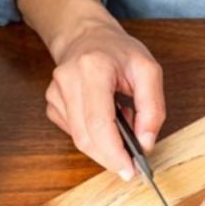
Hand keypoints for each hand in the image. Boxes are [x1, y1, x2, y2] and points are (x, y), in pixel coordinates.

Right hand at [43, 17, 165, 179]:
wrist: (85, 35)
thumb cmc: (118, 51)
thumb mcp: (148, 70)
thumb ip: (153, 108)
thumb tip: (145, 143)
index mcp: (93, 68)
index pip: (98, 122)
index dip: (113, 153)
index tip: (129, 170)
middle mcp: (68, 80)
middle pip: (86, 137)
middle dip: (111, 156)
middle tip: (132, 160)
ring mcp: (55, 93)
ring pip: (79, 139)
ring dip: (104, 143)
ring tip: (121, 119)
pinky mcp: (51, 104)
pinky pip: (74, 133)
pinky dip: (93, 135)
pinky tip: (103, 117)